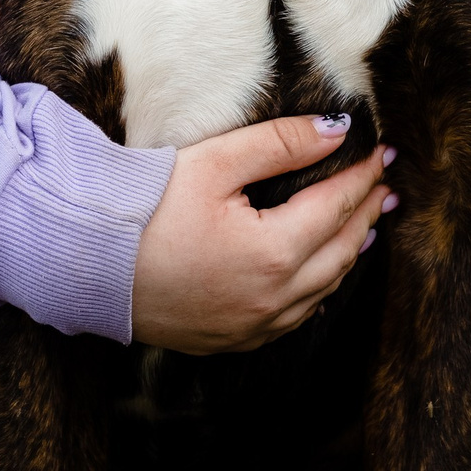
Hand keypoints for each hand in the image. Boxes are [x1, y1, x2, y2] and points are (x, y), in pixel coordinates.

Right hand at [131, 116, 392, 352]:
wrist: (86, 265)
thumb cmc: (144, 208)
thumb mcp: (215, 163)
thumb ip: (281, 144)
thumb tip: (337, 131)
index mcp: (273, 253)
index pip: (334, 206)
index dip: (361, 177)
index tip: (382, 154)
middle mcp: (272, 298)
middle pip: (339, 251)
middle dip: (364, 214)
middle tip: (384, 187)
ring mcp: (253, 326)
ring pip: (322, 289)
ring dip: (347, 253)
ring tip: (364, 224)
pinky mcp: (232, 340)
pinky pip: (294, 317)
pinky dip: (317, 289)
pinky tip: (320, 274)